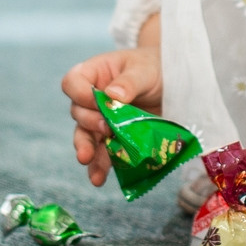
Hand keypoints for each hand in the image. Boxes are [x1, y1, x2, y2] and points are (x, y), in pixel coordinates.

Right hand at [61, 14, 161, 187]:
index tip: (96, 103)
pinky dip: (101, 165)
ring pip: (86, 137)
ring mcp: (101, 119)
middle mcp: (92, 99)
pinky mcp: (114, 138)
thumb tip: (113, 96)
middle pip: (78, 113)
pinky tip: (100, 177)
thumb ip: (128, 82)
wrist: (172, 82)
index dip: (80, 94)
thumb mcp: (143, 70)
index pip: (72, 83)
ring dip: (87, 151)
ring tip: (88, 164)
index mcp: (94, 74)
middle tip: (107, 129)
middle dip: (89, 124)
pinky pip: (103, 153)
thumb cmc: (153, 67)